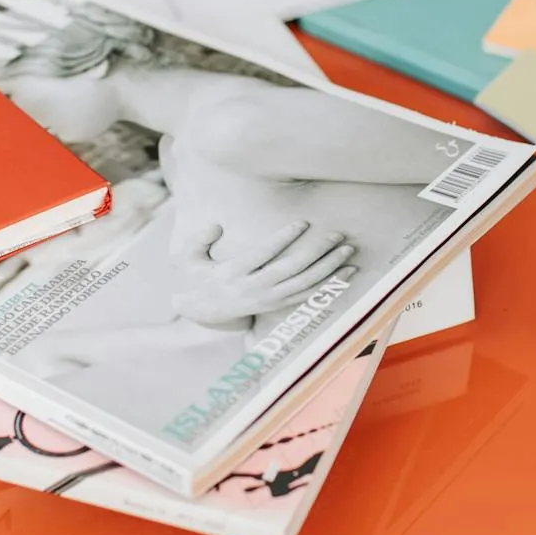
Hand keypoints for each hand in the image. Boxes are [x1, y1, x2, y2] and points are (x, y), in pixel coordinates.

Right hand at [170, 220, 356, 328]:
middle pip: (291, 270)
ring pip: (304, 285)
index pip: (262, 255)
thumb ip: (198, 239)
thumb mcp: (186, 258)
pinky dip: (329, 286)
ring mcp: (267, 300)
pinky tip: (347, 274)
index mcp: (232, 274)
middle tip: (337, 235)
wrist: (201, 311)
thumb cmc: (196, 276)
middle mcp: (253, 289)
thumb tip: (216, 225)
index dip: (283, 239)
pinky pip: (307, 297)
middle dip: (317, 252)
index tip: (303, 223)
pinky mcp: (277, 306)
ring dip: (328, 269)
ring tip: (348, 251)